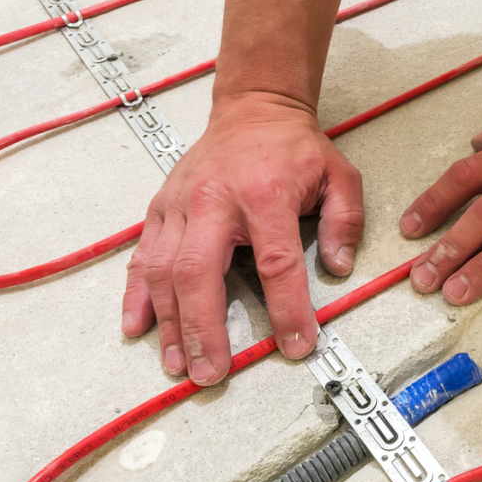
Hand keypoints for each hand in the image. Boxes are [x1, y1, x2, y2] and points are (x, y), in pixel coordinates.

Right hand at [122, 92, 363, 382]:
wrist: (254, 109)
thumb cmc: (294, 148)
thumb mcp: (339, 176)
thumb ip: (344, 222)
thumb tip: (338, 268)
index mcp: (265, 194)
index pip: (276, 263)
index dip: (286, 308)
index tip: (297, 344)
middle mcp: (214, 199)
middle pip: (200, 272)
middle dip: (203, 328)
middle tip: (210, 373)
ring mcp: (180, 204)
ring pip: (163, 269)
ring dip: (168, 321)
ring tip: (177, 363)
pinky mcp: (161, 208)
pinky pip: (142, 256)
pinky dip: (137, 294)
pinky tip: (138, 327)